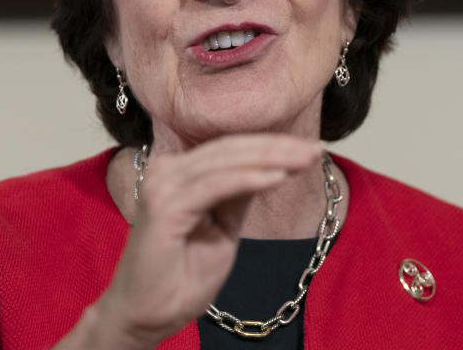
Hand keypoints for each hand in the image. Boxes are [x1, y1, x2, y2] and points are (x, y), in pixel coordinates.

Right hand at [59, 134, 321, 348]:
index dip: (272, 145)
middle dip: (279, 147)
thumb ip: (238, 195)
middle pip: (232, 148)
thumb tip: (270, 166)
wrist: (146, 316)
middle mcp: (165, 170)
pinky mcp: (164, 206)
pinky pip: (216, 185)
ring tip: (306, 159)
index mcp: (178, 172)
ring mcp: (162, 185)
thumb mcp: (223, 228)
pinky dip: (248, 179)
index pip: (232, 148)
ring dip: (271, 158)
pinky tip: (277, 178)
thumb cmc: (180, 276)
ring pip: (227, 161)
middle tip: (316, 149)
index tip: (311, 149)